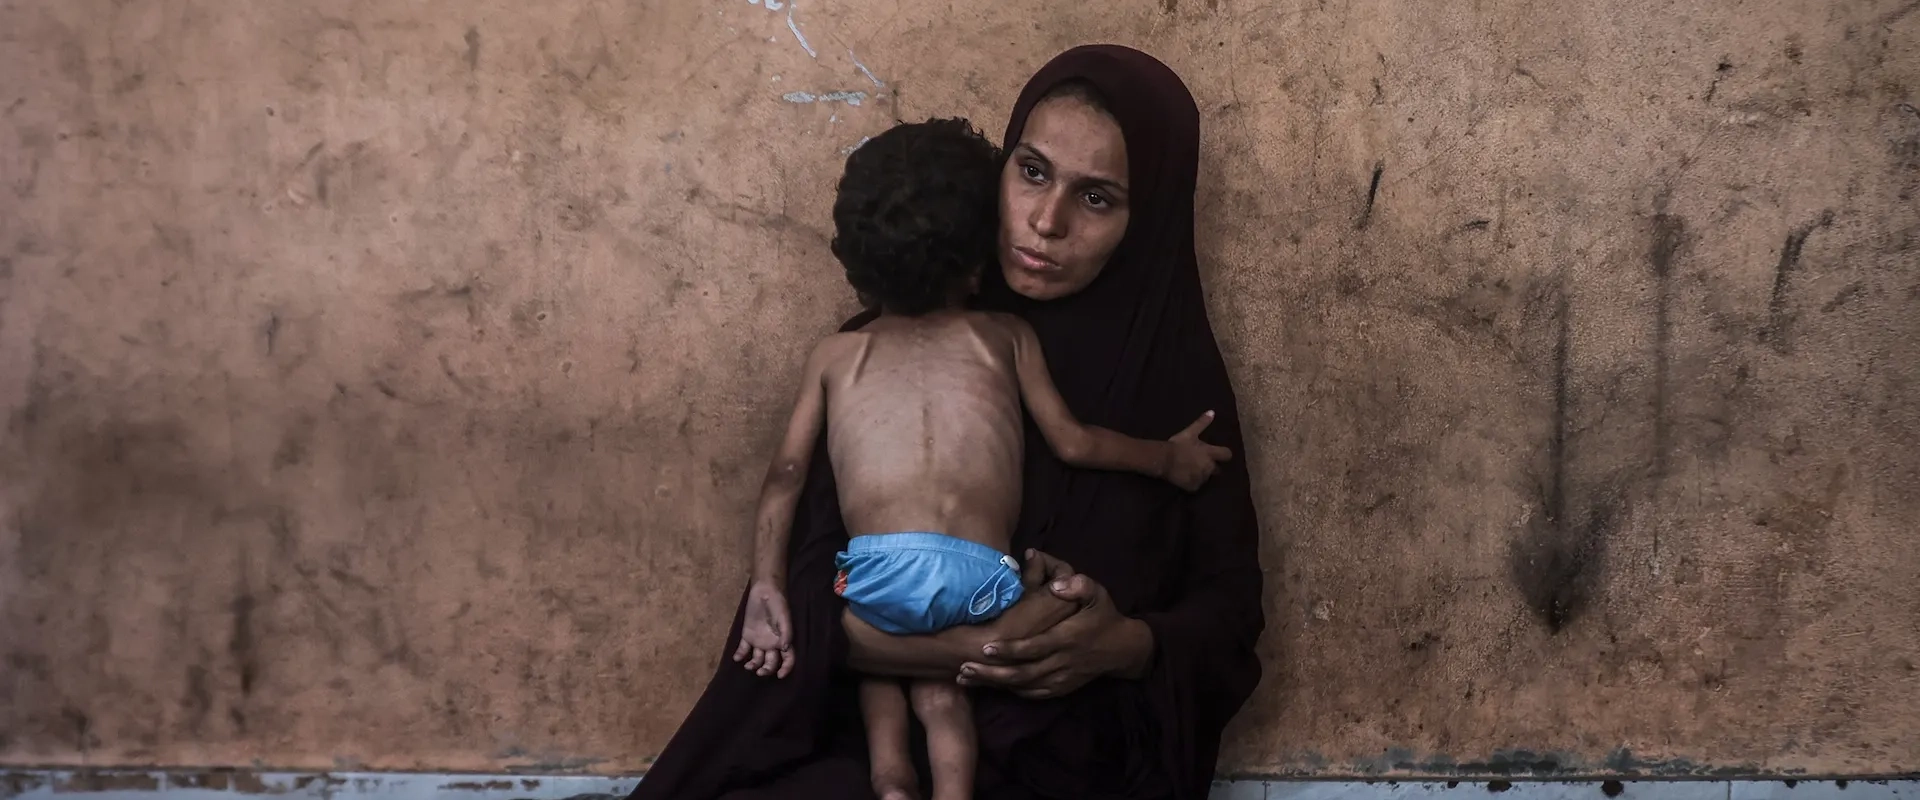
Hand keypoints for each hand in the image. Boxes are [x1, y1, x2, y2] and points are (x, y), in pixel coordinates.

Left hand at [733, 580, 793, 678]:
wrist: (764, 590)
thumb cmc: (778, 603)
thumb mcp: (784, 617)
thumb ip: (786, 633)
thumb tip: (785, 649)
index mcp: (783, 640)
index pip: (788, 659)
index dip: (786, 668)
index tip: (780, 676)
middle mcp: (771, 643)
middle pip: (771, 662)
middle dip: (767, 670)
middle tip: (760, 672)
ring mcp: (759, 640)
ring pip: (757, 659)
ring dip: (753, 665)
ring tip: (748, 666)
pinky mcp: (748, 635)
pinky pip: (744, 649)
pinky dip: (740, 655)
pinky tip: (737, 658)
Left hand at [956, 556, 1153, 698]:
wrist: (1122, 648)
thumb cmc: (1103, 615)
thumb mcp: (1096, 593)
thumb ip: (1078, 585)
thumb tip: (1057, 583)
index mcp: (1067, 638)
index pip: (1034, 647)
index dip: (1010, 650)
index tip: (985, 648)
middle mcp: (1062, 662)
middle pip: (1022, 672)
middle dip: (991, 673)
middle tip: (963, 668)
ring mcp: (1062, 678)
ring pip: (1024, 686)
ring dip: (995, 684)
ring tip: (966, 679)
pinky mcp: (1062, 688)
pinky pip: (1034, 693)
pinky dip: (1011, 691)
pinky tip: (991, 686)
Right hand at [1163, 411, 1233, 490]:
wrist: (1164, 459)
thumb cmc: (1178, 445)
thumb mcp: (1190, 432)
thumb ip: (1202, 423)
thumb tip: (1212, 412)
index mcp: (1210, 453)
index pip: (1227, 455)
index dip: (1224, 454)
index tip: (1219, 454)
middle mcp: (1209, 466)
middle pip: (1217, 470)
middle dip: (1211, 467)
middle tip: (1200, 463)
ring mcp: (1202, 478)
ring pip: (1206, 478)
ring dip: (1201, 474)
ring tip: (1190, 470)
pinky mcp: (1193, 486)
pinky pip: (1196, 486)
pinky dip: (1192, 483)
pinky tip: (1185, 478)